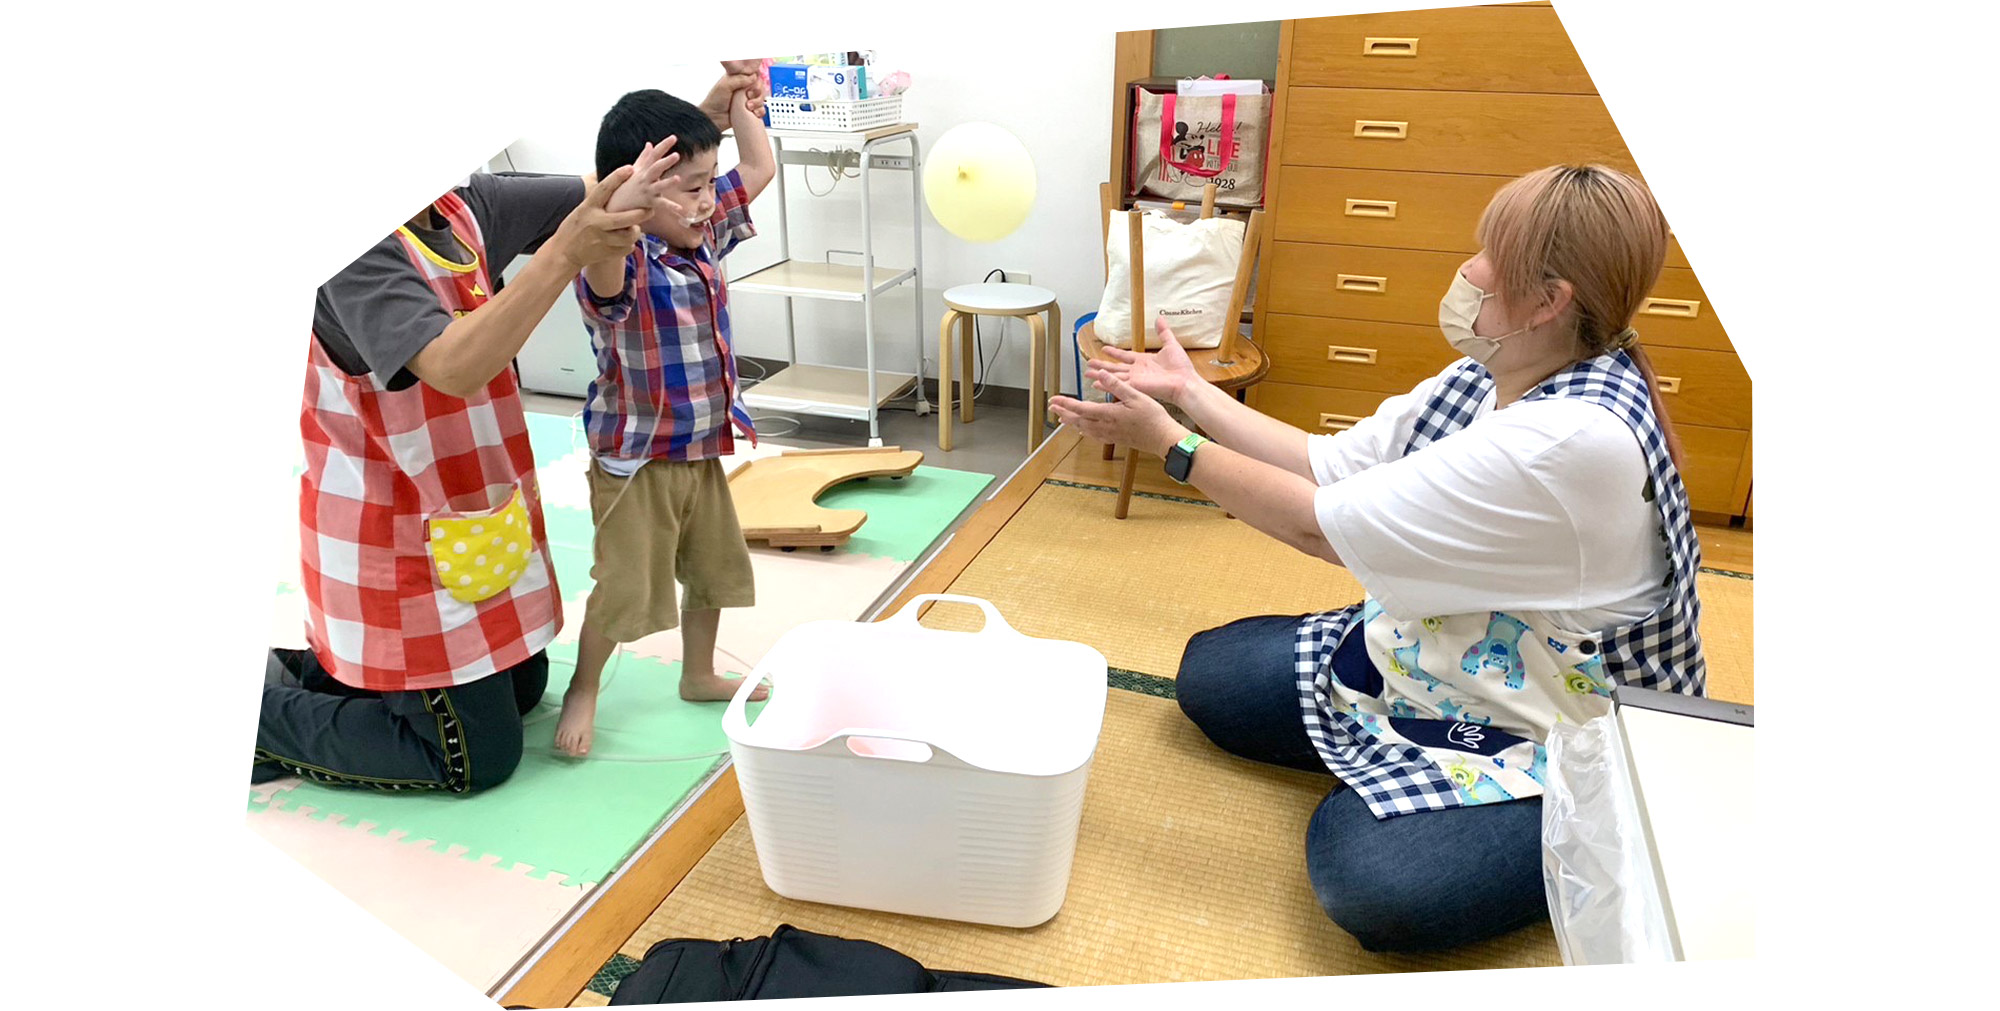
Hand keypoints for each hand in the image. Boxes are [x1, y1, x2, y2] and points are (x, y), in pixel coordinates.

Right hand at [549, 166, 648, 269]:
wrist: (563, 253)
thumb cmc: (574, 228)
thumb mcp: (582, 210)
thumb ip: (598, 202)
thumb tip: (616, 185)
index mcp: (588, 208)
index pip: (604, 189)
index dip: (617, 178)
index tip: (630, 168)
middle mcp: (596, 223)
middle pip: (625, 218)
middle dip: (641, 213)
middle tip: (650, 209)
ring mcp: (602, 239)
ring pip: (629, 235)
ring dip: (635, 231)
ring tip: (634, 228)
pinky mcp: (607, 253)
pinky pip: (627, 248)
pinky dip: (629, 244)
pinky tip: (624, 240)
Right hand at [605, 138, 683, 215]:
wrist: (615, 204)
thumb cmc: (627, 184)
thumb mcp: (635, 169)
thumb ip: (644, 157)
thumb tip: (650, 144)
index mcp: (644, 169)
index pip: (654, 155)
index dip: (664, 146)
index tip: (674, 137)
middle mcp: (645, 178)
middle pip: (656, 168)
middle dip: (665, 161)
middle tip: (677, 155)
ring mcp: (647, 190)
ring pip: (659, 186)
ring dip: (668, 182)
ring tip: (678, 178)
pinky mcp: (649, 203)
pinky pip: (661, 205)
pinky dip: (671, 207)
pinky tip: (680, 209)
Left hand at [704, 62, 765, 130]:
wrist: (713, 118)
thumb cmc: (715, 101)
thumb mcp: (725, 85)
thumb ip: (739, 79)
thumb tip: (753, 76)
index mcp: (738, 79)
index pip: (753, 75)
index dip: (756, 79)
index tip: (752, 85)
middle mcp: (744, 88)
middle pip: (759, 86)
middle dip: (757, 92)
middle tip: (749, 96)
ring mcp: (747, 99)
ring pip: (762, 97)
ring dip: (758, 103)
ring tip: (748, 107)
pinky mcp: (750, 110)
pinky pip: (761, 109)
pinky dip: (760, 111)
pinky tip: (754, 113)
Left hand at [1049, 370, 1186, 456]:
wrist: (1162, 439)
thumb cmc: (1153, 417)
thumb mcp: (1136, 396)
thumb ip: (1116, 385)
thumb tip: (1101, 373)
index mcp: (1108, 414)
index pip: (1081, 408)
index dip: (1065, 404)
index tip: (1054, 399)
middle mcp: (1105, 426)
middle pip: (1078, 420)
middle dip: (1064, 413)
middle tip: (1052, 407)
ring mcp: (1109, 434)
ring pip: (1084, 429)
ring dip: (1072, 422)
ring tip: (1062, 418)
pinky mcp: (1115, 439)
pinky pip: (1094, 435)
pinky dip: (1084, 431)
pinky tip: (1083, 430)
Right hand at [1089, 317, 1199, 405]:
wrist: (1185, 382)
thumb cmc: (1181, 368)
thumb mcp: (1171, 344)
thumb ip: (1163, 332)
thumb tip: (1160, 319)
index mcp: (1144, 361)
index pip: (1125, 356)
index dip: (1114, 352)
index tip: (1104, 348)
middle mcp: (1137, 371)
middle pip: (1115, 367)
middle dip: (1101, 365)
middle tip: (1089, 364)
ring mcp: (1135, 379)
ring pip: (1113, 376)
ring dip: (1100, 375)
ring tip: (1088, 374)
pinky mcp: (1135, 386)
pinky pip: (1118, 384)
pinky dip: (1106, 384)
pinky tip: (1096, 384)